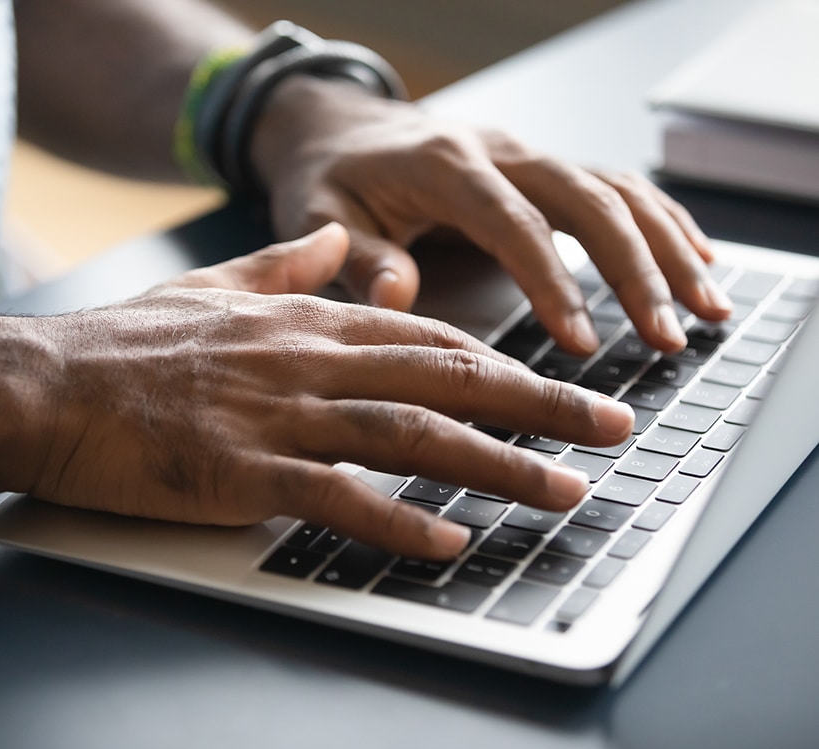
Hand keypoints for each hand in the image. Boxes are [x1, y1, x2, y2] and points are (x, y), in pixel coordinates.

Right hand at [28, 223, 633, 558]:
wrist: (48, 383)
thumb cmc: (130, 345)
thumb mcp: (215, 286)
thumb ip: (284, 266)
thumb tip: (332, 249)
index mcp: (308, 322)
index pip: (433, 340)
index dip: (509, 363)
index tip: (565, 384)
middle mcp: (309, 362)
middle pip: (446, 380)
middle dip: (540, 406)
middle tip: (612, 429)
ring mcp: (280, 417)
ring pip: (412, 435)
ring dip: (495, 464)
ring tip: (562, 490)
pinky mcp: (242, 473)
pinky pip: (337, 498)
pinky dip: (396, 519)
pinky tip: (447, 539)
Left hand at [251, 78, 733, 355]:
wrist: (341, 128)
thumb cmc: (329, 177)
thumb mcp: (319, 213)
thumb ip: (354, 254)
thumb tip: (398, 294)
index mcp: (444, 166)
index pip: (513, 222)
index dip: (551, 282)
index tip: (581, 343)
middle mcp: (499, 152)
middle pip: (587, 201)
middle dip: (636, 270)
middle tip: (667, 336)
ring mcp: (527, 156)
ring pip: (616, 192)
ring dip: (668, 248)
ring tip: (707, 310)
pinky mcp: (540, 169)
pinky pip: (615, 188)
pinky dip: (662, 222)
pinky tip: (698, 259)